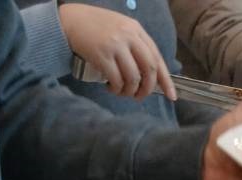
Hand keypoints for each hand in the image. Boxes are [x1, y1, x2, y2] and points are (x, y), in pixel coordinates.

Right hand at [58, 3, 174, 99]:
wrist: (69, 21)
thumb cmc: (96, 29)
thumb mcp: (120, 30)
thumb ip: (135, 47)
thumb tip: (149, 76)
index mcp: (136, 29)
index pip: (157, 58)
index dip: (166, 80)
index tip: (172, 96)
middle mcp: (128, 35)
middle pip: (149, 70)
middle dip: (147, 89)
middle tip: (139, 96)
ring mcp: (115, 45)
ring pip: (133, 78)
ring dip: (129, 91)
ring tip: (121, 91)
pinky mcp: (101, 55)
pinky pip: (117, 80)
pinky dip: (116, 90)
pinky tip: (111, 88)